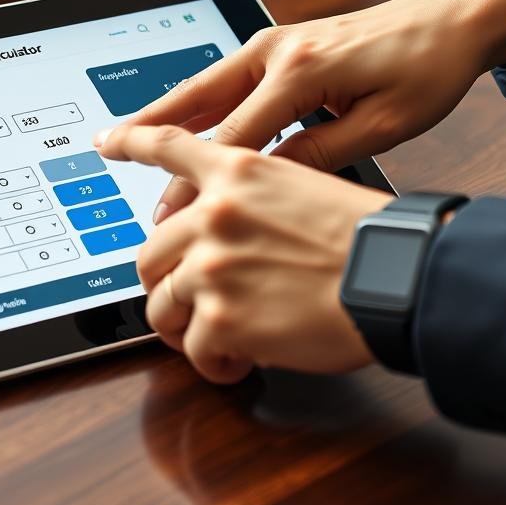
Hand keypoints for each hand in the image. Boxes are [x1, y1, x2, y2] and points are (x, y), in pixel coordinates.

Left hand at [94, 124, 392, 382]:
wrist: (396, 277)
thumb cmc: (366, 238)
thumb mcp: (304, 187)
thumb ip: (249, 201)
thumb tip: (219, 230)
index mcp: (236, 173)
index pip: (168, 146)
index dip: (132, 142)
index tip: (109, 141)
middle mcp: (214, 213)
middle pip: (149, 253)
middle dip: (167, 284)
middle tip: (191, 303)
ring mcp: (211, 265)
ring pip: (162, 306)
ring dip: (185, 329)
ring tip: (216, 340)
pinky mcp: (220, 317)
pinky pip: (193, 350)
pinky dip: (213, 364)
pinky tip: (239, 363)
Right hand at [129, 0, 505, 222]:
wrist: (451, 19)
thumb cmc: (426, 69)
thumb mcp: (382, 125)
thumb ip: (319, 153)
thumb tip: (267, 183)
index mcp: (300, 70)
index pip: (232, 139)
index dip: (196, 182)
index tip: (169, 215)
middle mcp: (275, 49)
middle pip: (196, 99)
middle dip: (151, 132)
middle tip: (109, 153)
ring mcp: (272, 41)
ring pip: (201, 82)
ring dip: (162, 111)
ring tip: (122, 133)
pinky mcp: (278, 43)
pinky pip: (222, 76)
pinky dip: (191, 99)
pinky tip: (175, 117)